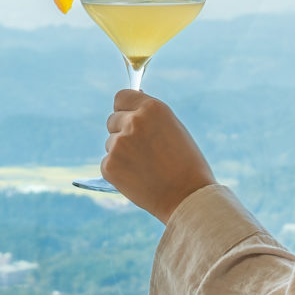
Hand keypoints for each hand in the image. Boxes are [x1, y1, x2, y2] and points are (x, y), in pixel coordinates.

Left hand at [100, 90, 214, 222]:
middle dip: (122, 131)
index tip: (129, 117)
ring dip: (122, 152)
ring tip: (146, 167)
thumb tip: (131, 104)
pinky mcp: (109, 166)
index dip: (125, 108)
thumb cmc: (186, 163)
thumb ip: (150, 116)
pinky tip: (138, 178)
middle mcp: (133, 122)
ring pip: (111, 143)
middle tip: (143, 150)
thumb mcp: (173, 128)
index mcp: (152, 108)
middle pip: (112, 119)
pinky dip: (118, 171)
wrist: (187, 197)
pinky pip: (108, 163)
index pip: (122, 97)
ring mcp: (118, 144)